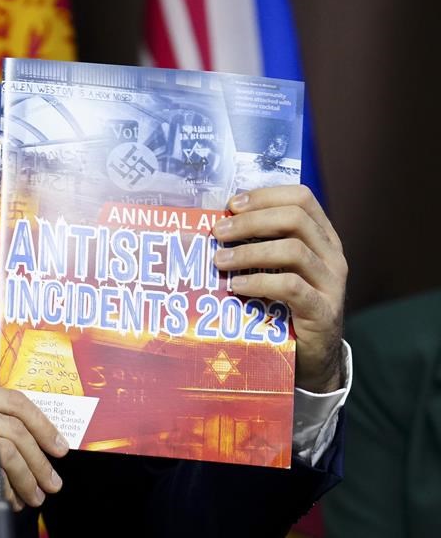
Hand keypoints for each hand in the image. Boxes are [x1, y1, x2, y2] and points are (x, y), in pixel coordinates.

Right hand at [0, 383, 68, 532]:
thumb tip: (25, 439)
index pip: (10, 400)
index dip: (41, 423)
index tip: (57, 445)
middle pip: (13, 427)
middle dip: (41, 458)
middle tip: (52, 479)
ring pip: (6, 453)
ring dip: (28, 479)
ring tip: (34, 495)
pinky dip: (7, 492)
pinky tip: (9, 501)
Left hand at [212, 185, 346, 392]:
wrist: (313, 355)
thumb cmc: (286, 304)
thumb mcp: (277, 268)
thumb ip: (261, 244)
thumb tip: (219, 222)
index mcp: (322, 236)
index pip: (301, 198)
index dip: (265, 196)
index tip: (232, 205)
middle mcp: (332, 254)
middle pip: (295, 219)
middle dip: (251, 221)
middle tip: (218, 232)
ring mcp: (331, 283)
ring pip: (293, 250)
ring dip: (249, 252)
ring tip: (219, 261)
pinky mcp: (323, 311)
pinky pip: (291, 287)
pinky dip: (259, 282)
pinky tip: (237, 286)